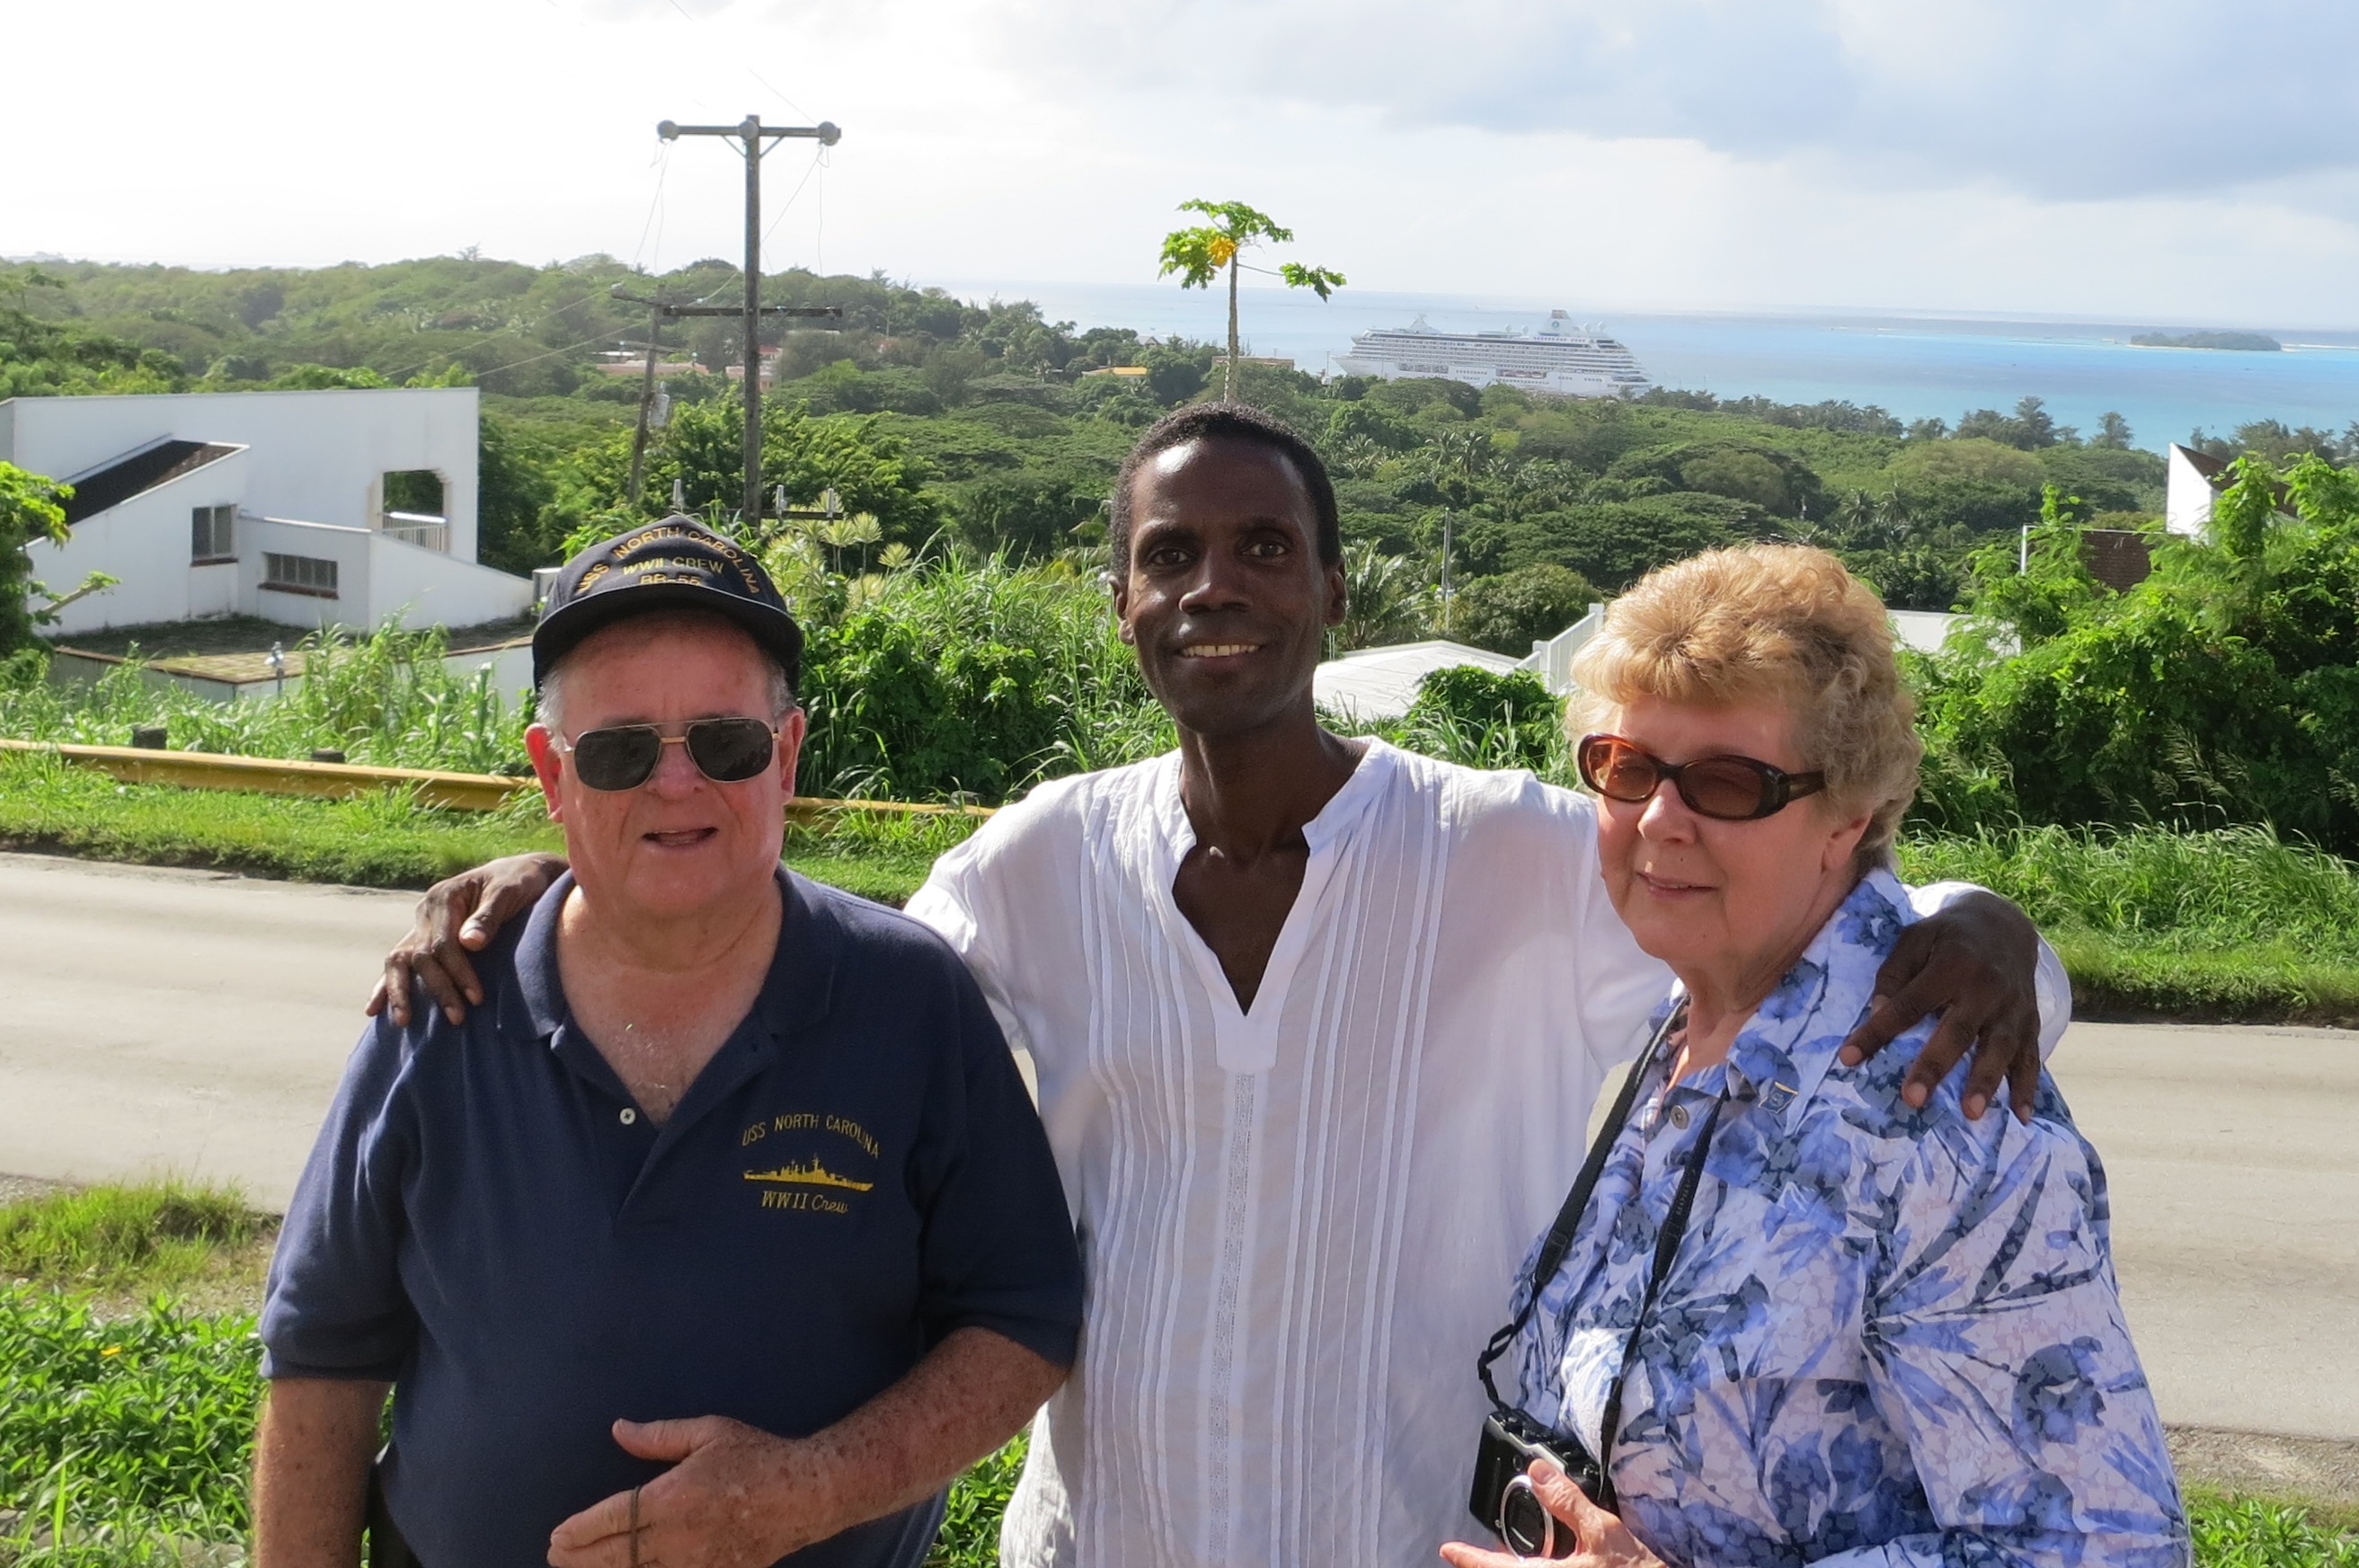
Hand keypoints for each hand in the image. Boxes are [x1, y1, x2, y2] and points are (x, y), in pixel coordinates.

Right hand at [365, 853, 567, 1027]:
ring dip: (399, 992)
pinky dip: (387, 984)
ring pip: (398, 960)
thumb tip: (469, 943)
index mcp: (443, 896)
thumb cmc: (519, 882)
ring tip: (402, 1022)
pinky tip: (375, 1009)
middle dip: (438, 989)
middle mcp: (425, 911)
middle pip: (420, 956)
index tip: (476, 999)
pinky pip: (400, 962)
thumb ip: (489, 915)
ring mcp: (421, 924)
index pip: (443, 943)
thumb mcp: (510, 892)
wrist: (520, 872)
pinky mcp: (423, 936)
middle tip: (457, 1018)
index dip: (458, 972)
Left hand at [547, 1416, 843, 1567]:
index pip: (613, 1518)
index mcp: (673, 1495)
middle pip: (615, 1555)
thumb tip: (618, 1429)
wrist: (806, 1493)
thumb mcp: (709, 1432)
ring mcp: (696, 1562)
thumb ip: (659, 1437)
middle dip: (580, 1558)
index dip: (579, 1530)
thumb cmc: (757, 1456)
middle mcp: (678, 1535)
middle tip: (556, 1556)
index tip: (558, 1536)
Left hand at [1440, 1462, 1662, 1566]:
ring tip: (1514, 1553)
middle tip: (1483, 1549)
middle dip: (1496, 1562)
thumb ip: (1567, 1501)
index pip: (1498, 1567)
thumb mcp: (1603, 1532)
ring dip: (1520, 1565)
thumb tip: (1536, 1471)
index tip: (1447, 1549)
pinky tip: (1555, 1562)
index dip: (1469, 1558)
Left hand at [1839, 889, 2042, 1122]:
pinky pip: (2032, 1056)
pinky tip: (2021, 1116)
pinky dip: (2028, 1086)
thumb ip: (1895, 971)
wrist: (2004, 924)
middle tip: (1912, 1099)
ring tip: (1970, 1113)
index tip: (1849, 1058)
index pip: (1909, 1003)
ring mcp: (2013, 1006)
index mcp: (1952, 964)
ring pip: (2000, 1047)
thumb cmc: (1948, 937)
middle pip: (1958, 1031)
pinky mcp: (2031, 1021)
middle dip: (1934, 1066)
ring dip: (1986, 1081)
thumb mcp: (1916, 937)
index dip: (1878, 1031)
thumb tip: (1878, 1010)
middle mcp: (1987, 987)